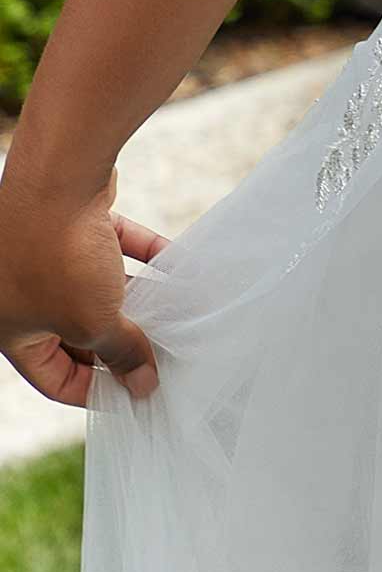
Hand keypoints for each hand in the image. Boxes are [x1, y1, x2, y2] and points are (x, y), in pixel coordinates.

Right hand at [0, 163, 170, 406]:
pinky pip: (110, 247)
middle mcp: (21, 293)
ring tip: (174, 314)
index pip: (52, 378)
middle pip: (76, 332)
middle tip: (162, 355)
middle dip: (118, 342)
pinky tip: (174, 264)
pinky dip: (140, 257)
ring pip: (95, 288)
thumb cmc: (60, 256)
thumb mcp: (94, 321)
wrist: (58, 176)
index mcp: (11, 330)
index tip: (135, 395)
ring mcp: (45, 253)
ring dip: (134, 299)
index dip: (94, 392)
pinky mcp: (71, 221)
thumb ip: (121, 353)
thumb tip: (144, 385)